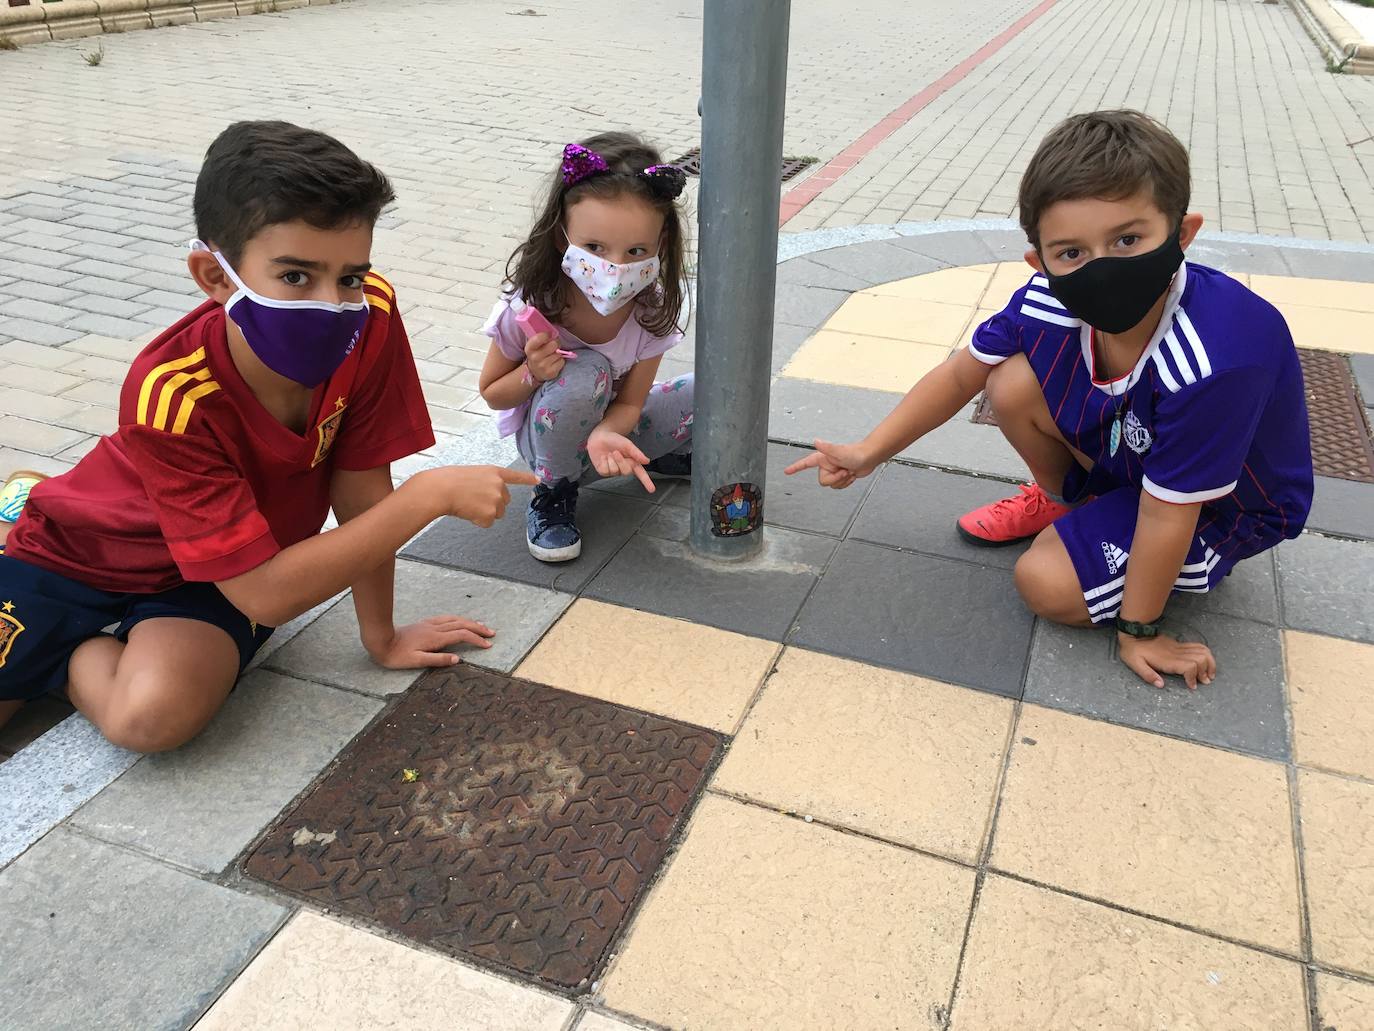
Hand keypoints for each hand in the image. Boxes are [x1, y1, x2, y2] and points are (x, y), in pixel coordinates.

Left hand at [366, 615, 494, 668]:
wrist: (380, 640)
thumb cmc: (397, 655)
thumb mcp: (417, 661)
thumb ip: (438, 659)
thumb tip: (458, 659)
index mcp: (435, 638)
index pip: (462, 636)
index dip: (476, 639)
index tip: (488, 645)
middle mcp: (435, 628)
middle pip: (462, 624)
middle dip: (478, 628)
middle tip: (491, 633)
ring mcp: (430, 624)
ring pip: (455, 619)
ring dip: (470, 622)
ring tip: (481, 626)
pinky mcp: (424, 623)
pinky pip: (447, 619)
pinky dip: (458, 619)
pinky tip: (459, 621)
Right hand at [421, 465, 539, 526]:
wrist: (441, 489)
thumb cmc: (449, 480)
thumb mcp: (472, 474)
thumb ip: (485, 483)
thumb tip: (487, 498)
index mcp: (494, 472)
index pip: (514, 476)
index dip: (527, 478)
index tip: (538, 479)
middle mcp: (499, 485)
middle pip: (505, 502)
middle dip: (493, 504)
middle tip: (474, 500)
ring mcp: (496, 499)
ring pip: (497, 514)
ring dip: (485, 513)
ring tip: (468, 504)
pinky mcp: (491, 513)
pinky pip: (487, 523)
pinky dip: (477, 521)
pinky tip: (467, 512)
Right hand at [524, 331, 565, 383]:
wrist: (535, 371)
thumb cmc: (537, 354)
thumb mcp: (535, 345)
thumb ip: (541, 337)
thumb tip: (553, 332)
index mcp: (529, 348)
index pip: (539, 338)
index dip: (547, 335)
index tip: (548, 335)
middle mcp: (535, 357)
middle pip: (554, 344)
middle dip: (556, 343)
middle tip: (553, 346)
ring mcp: (543, 366)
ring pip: (559, 353)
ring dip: (558, 353)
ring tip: (552, 355)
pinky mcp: (550, 373)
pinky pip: (562, 361)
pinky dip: (560, 361)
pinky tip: (554, 362)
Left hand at [587, 425, 654, 492]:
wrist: (600, 436)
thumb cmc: (615, 440)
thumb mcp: (627, 444)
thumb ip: (637, 453)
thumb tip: (647, 461)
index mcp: (632, 462)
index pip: (641, 474)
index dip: (647, 482)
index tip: (652, 490)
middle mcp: (624, 468)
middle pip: (626, 472)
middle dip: (621, 461)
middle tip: (616, 452)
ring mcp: (613, 471)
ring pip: (615, 471)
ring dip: (611, 460)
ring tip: (609, 453)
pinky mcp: (603, 472)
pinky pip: (605, 471)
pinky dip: (604, 462)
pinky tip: (603, 457)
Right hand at [782, 438, 877, 488]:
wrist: (869, 457)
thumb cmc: (856, 453)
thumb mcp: (840, 451)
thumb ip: (827, 447)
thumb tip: (816, 441)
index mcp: (823, 459)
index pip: (805, 463)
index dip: (796, 467)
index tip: (787, 471)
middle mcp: (826, 465)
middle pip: (823, 481)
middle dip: (835, 479)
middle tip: (844, 471)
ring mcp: (834, 471)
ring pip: (832, 485)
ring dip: (843, 481)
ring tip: (849, 471)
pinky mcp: (841, 476)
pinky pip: (839, 486)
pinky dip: (847, 483)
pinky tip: (851, 474)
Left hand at [1118, 633, 1216, 689]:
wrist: (1133, 633)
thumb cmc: (1132, 651)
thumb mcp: (1135, 664)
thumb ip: (1148, 675)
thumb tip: (1161, 685)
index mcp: (1167, 660)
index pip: (1189, 666)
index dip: (1193, 677)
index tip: (1192, 686)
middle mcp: (1177, 653)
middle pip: (1200, 659)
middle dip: (1206, 671)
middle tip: (1205, 682)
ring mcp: (1179, 647)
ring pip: (1202, 651)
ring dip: (1210, 663)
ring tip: (1209, 674)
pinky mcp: (1179, 644)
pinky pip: (1198, 646)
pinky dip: (1206, 654)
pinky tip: (1206, 662)